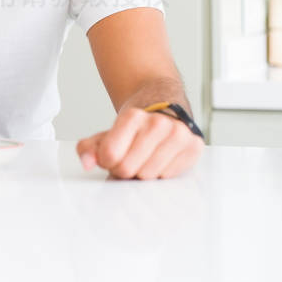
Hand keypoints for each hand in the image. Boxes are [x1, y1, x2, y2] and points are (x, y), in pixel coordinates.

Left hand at [76, 107, 203, 179]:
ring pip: (148, 176)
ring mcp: (179, 135)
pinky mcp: (194, 146)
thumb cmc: (135, 125)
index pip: (110, 156)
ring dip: (143, 171)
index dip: (107, 160)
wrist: (163, 104)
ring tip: (146, 156)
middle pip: (127, 170)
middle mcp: (158, 124)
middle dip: (124, 168)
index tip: (112, 153)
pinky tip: (161, 157)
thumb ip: (89, 148)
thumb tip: (87, 162)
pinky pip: (168, 176)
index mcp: (133, 117)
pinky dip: (162, 171)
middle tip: (130, 155)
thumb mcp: (107, 133)